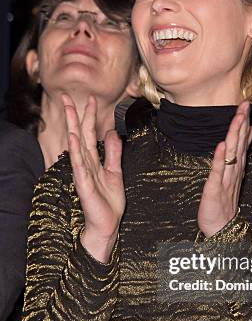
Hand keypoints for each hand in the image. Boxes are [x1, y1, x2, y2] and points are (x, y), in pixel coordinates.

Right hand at [63, 94, 124, 261]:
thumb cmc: (108, 201)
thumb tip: (112, 133)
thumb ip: (113, 152)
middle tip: (67, 96)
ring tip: (69, 110)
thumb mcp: (115, 171)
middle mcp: (85, 163)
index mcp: (93, 160)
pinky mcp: (83, 183)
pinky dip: (76, 150)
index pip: (89, 133)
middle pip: (79, 134)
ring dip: (72, 127)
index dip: (90, 116)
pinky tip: (74, 138)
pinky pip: (79, 164)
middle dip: (74, 115)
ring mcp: (83, 172)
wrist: (107, 223)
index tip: (91, 99)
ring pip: (76, 146)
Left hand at [197, 101, 251, 237]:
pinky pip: (218, 171)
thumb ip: (238, 158)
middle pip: (238, 143)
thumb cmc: (224, 203)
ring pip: (232, 153)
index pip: (241, 141)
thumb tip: (246, 140)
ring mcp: (226, 179)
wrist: (221, 229)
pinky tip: (221, 145)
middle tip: (245, 104)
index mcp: (237, 168)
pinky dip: (220, 158)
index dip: (243, 123)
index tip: (247, 105)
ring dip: (234, 135)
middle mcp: (234, 171)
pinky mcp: (215, 188)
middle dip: (241, 123)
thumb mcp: (232, 178)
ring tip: (237, 118)